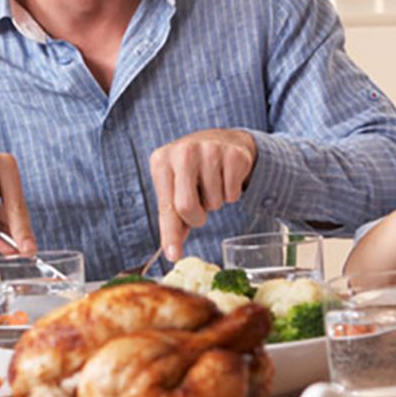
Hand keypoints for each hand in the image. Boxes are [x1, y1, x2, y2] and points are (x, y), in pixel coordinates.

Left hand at [149, 129, 256, 261]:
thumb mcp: (175, 187)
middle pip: (187, 206)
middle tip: (200, 210)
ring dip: (216, 201)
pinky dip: (231, 194)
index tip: (174, 255)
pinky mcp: (234, 155)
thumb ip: (172, 217)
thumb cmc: (193, 171)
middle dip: (197, 217)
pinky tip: (226, 178)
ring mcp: (210, 150)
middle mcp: (183, 152)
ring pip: (214, 201)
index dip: (170, 233)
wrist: (222, 141)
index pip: (166, 206)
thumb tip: (172, 252)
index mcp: (161, 161)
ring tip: (213, 184)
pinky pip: (233, 194)